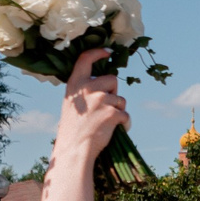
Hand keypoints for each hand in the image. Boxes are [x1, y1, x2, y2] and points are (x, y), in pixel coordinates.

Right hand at [57, 49, 129, 164]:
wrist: (74, 148)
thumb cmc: (74, 127)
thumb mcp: (73, 103)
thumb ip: (85, 90)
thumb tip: (106, 83)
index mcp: (75, 83)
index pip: (85, 59)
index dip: (98, 53)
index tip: (108, 52)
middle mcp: (88, 88)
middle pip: (112, 79)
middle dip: (114, 92)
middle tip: (105, 107)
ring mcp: (100, 100)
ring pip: (121, 99)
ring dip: (119, 110)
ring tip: (106, 121)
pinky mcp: (111, 113)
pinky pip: (126, 114)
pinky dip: (124, 123)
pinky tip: (116, 129)